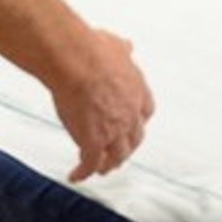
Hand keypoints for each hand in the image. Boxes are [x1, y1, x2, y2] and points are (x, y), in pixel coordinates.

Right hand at [51, 27, 153, 182]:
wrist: (77, 62)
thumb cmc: (93, 51)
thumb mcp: (115, 45)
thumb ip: (122, 49)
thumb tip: (127, 47)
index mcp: (136, 91)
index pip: (144, 112)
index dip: (137, 120)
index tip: (132, 124)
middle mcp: (129, 114)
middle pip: (133, 139)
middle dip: (126, 147)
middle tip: (119, 152)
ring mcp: (113, 131)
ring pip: (116, 156)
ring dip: (109, 164)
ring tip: (101, 169)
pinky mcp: (93, 142)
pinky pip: (89, 164)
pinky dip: (83, 172)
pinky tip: (76, 176)